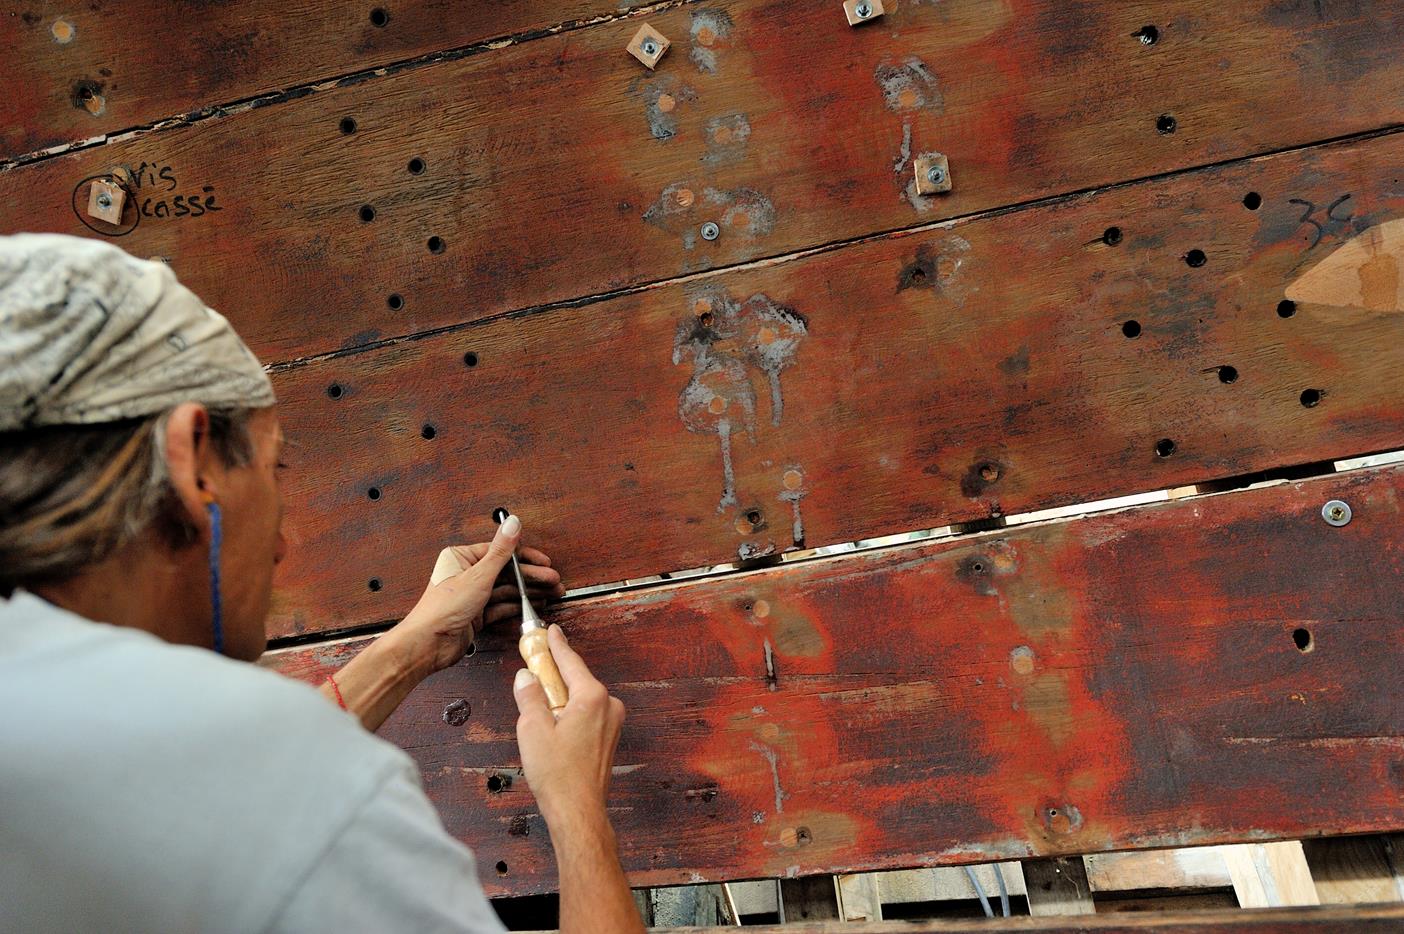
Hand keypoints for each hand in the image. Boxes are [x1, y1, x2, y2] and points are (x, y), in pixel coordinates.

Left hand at [397, 516, 565, 673]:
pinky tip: (533, 606)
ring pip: (506, 590)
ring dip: (529, 592)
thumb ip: (501, 550)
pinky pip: (501, 607)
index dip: (526, 558)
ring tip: (550, 594)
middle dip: (532, 577)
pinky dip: (518, 606)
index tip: (545, 562)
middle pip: (507, 573)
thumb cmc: (442, 608)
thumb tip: (512, 523)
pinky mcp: (475, 615)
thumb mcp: (479, 575)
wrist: (428, 643)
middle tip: (553, 581)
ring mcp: (472, 596)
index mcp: (462, 558)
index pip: (501, 553)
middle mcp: (466, 575)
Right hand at [514, 625, 625, 829]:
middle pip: (576, 679)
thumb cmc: (559, 776)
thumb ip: (529, 696)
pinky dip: (569, 713)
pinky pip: (587, 714)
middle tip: (532, 672)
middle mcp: (608, 706)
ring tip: (537, 715)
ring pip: (580, 698)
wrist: (578, 811)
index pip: (570, 661)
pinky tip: (552, 729)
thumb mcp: (532, 728)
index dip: (556, 644)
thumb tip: (527, 678)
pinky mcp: (609, 738)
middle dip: (553, 676)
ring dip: (560, 699)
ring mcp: (612, 723)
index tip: (550, 631)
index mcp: (592, 697)